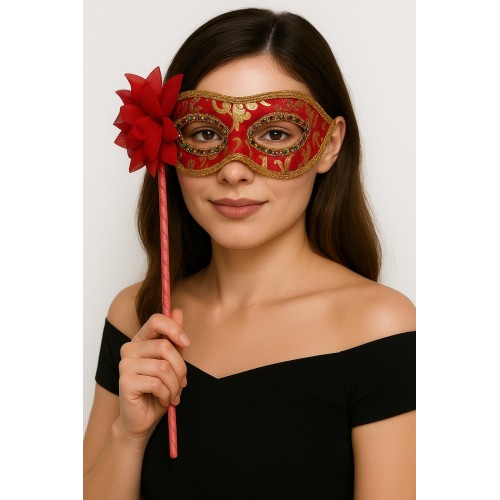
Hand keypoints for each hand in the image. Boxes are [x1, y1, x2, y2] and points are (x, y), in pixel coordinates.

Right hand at [116, 310, 189, 439]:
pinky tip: (163, 399)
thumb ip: (174, 339)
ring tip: (173, 394)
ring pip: (163, 367)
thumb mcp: (171, 363)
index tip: (186, 343)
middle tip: (182, 383)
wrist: (142, 420)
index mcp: (141, 340)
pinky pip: (156, 383)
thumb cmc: (158, 390)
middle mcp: (130, 348)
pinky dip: (166, 394)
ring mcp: (125, 364)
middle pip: (164, 346)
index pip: (156, 320)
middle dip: (180, 368)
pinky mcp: (125, 381)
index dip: (174, 328)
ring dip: (175, 385)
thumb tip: (178, 311)